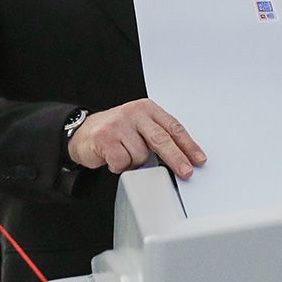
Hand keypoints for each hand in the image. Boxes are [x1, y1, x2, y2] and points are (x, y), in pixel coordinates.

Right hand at [67, 98, 205, 178]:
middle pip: (161, 139)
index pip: (173, 127)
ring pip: (140, 155)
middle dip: (176, 158)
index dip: (188, 145)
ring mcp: (119, 124)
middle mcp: (134, 113)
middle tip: (186, 172)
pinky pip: (122, 162)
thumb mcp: (140, 127)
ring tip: (125, 154)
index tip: (198, 159)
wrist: (83, 132)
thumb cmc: (116, 131)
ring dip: (134, 162)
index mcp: (147, 108)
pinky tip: (113, 158)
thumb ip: (158, 136)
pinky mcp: (105, 137)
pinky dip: (119, 166)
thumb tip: (183, 158)